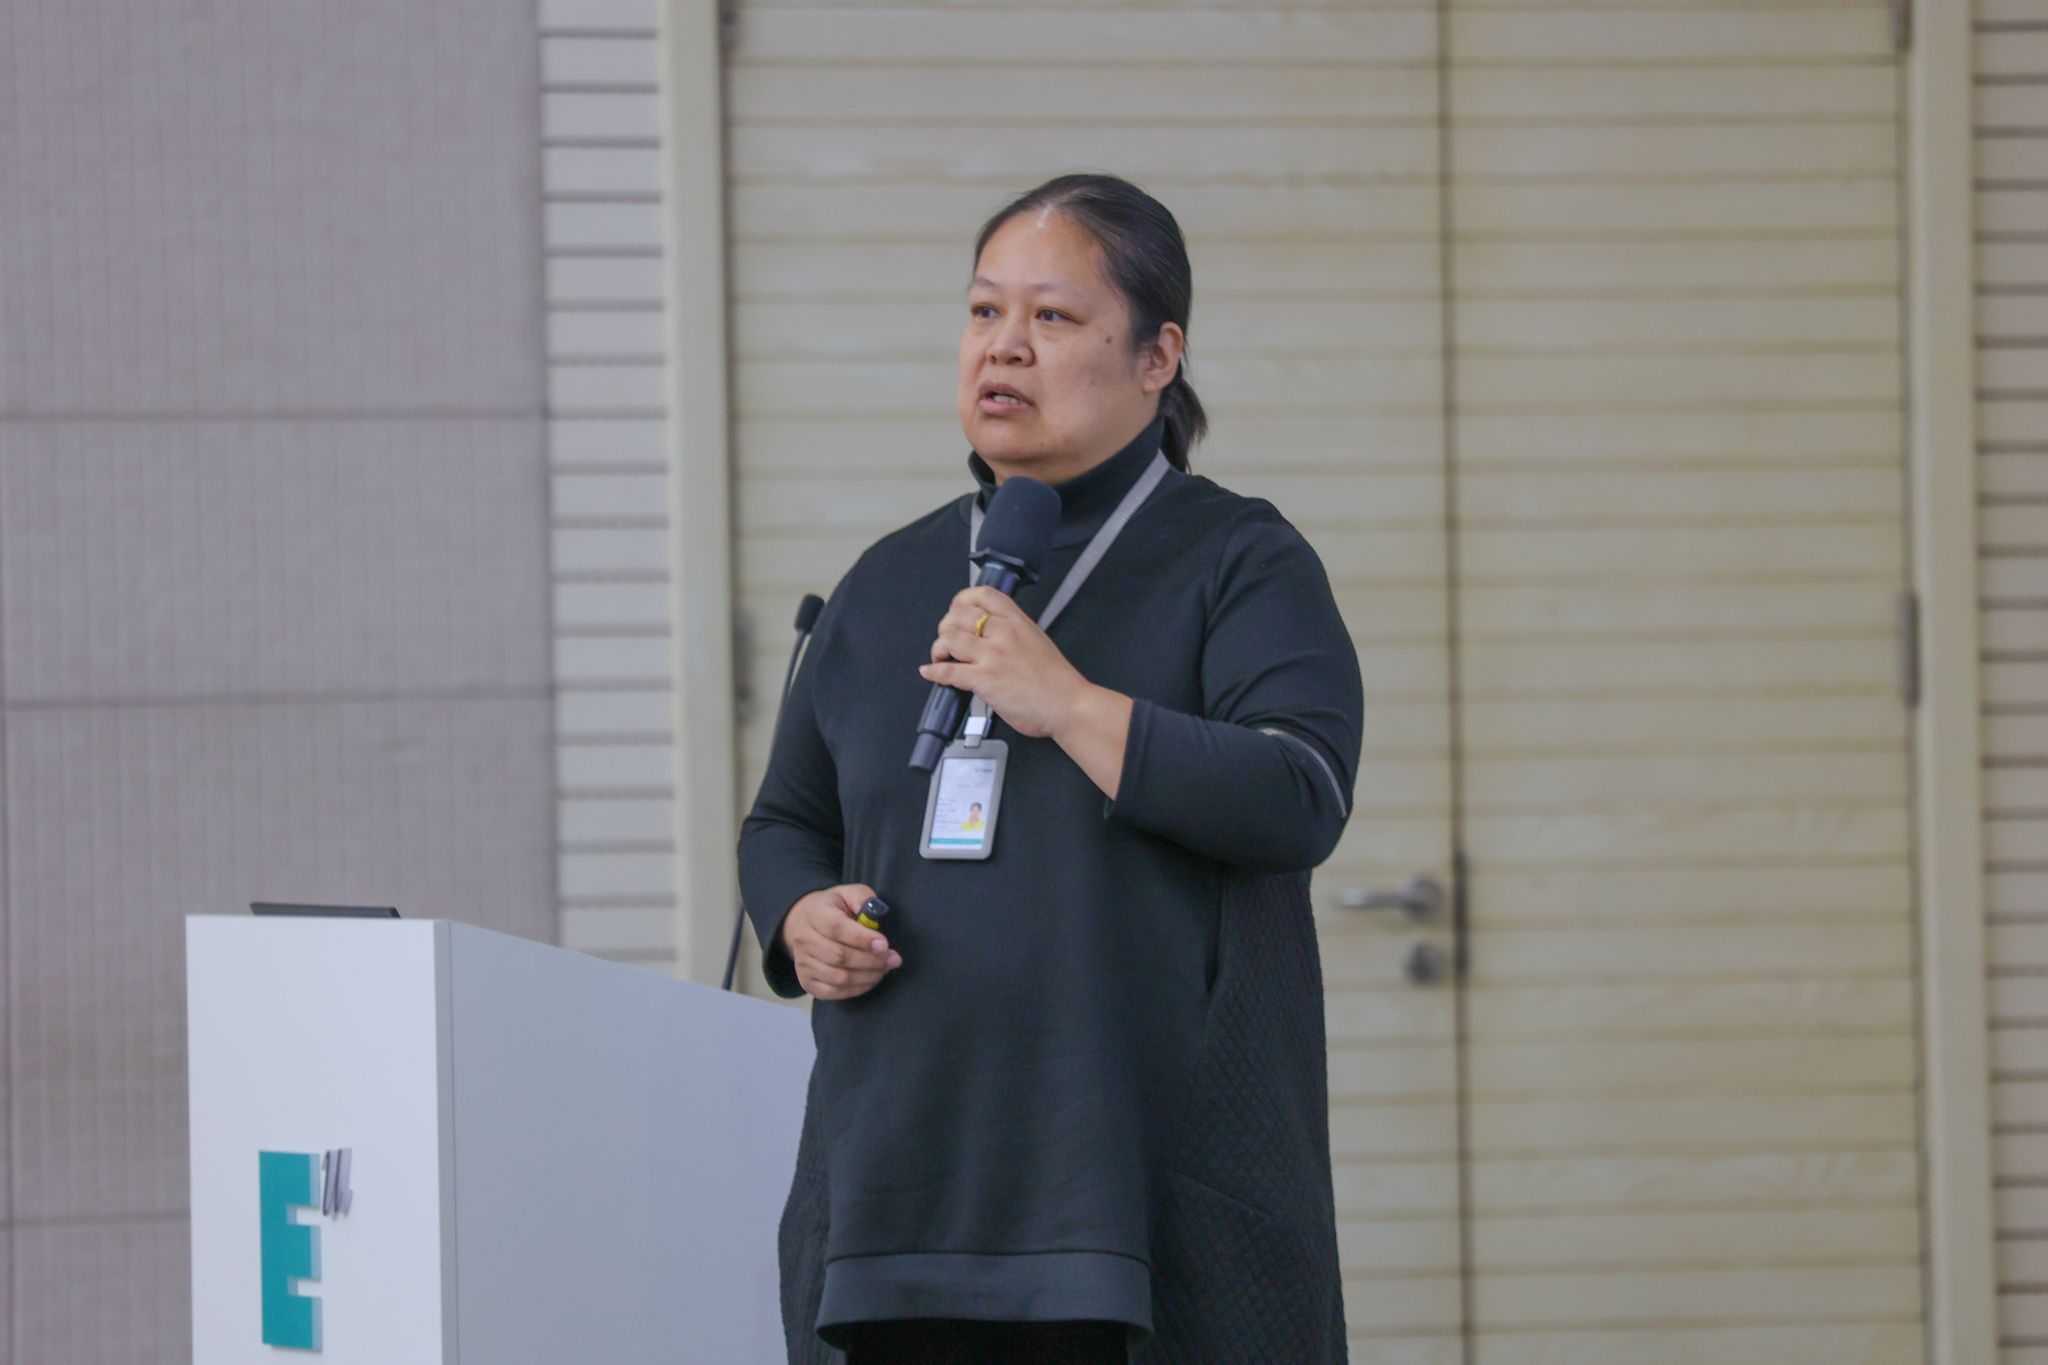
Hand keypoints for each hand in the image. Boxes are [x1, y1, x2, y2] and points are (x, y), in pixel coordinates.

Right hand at [778, 883, 901, 999]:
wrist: (806, 924)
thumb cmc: (836, 909)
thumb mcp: (850, 894)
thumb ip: (863, 900)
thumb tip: (875, 918)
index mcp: (815, 913)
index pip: (836, 928)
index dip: (862, 938)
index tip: (885, 945)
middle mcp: (804, 939)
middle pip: (839, 956)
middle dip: (871, 960)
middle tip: (893, 959)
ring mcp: (803, 963)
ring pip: (838, 977)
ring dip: (868, 976)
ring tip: (884, 968)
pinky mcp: (807, 982)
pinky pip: (834, 992)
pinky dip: (857, 989)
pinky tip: (870, 979)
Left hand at [917, 586, 1089, 739]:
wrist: (1068, 704)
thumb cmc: (1058, 681)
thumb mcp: (1037, 642)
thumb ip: (1013, 635)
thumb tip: (990, 640)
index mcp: (1018, 621)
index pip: (983, 594)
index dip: (961, 600)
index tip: (955, 610)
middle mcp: (1004, 633)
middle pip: (959, 616)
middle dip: (945, 626)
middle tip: (946, 639)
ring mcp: (993, 655)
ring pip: (950, 639)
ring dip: (938, 648)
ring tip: (939, 656)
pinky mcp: (985, 679)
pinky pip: (949, 671)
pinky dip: (934, 672)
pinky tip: (930, 673)